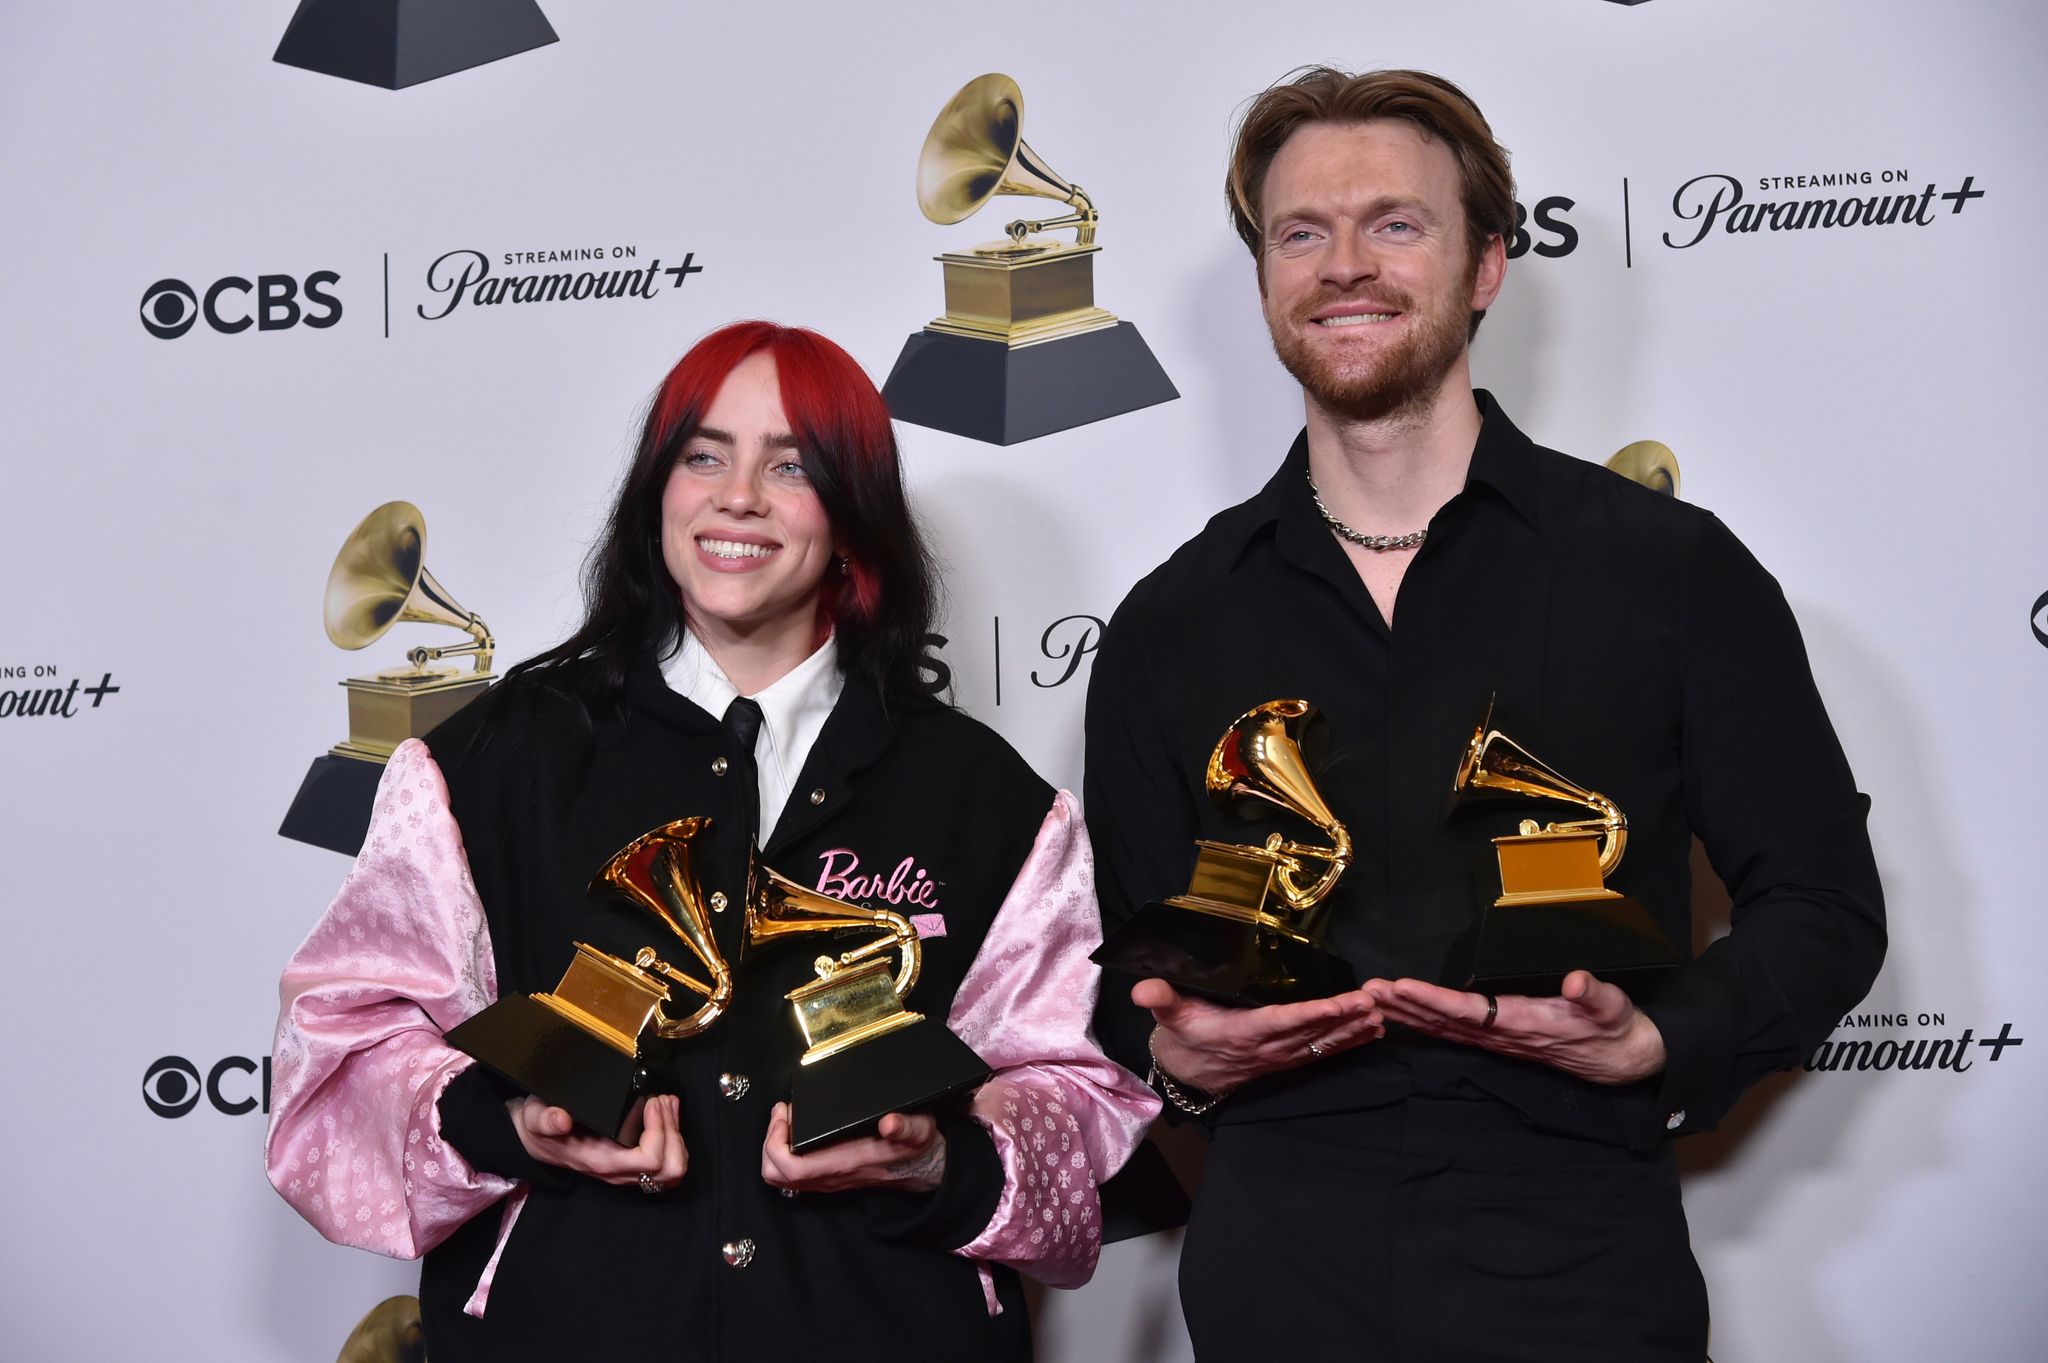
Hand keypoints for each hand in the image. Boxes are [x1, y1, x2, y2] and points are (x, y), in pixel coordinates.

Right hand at [507, 1093, 687, 1189]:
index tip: (652, 1102)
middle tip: (661, 1101)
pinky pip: (666, 1161)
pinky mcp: (632, 1163)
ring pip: (672, 1169)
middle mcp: (618, 1172)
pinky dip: (673, 1136)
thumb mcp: (535, 1117)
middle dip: (673, 1132)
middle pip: (669, 1168)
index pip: (649, 1160)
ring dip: (676, 1135)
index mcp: (601, 1161)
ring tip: (666, 1103)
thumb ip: (545, 1119)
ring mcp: (627, 1171)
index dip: (659, 1131)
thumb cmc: (538, 1127)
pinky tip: (666, 1111)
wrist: (534, 1138)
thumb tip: (561, 1119)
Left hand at [760, 1102, 946, 1193]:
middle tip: (783, 1113)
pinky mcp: (829, 1177)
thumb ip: (905, 1126)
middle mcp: (831, 1177)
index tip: (784, 1114)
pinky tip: (799, 1130)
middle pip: (775, 1174)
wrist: (926, 1170)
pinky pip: (792, 1174)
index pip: (791, 1169)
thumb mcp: (919, 1130)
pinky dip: (785, 1152)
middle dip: (769, 1141)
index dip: (776, 1142)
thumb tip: (889, 1122)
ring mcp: (827, 1180)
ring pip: (780, 1176)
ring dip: (775, 1147)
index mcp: (845, 1164)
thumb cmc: (918, 1148)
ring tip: (788, 1119)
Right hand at [1135, 978, 1383, 1098]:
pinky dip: (1349, 1043)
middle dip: (1343, 1019)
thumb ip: (1160, 999)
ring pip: (1322, 1044)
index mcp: (1240, 1033)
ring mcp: (1280, 1057)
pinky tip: (1373, 1033)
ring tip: (1381, 1017)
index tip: (1337, 1004)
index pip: (1280, 1022)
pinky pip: (1322, 1052)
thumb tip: (1143, 990)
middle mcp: (1266, 1048)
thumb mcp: (1168, 1014)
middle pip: (1310, 1033)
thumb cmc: (1183, 1032)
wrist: (1190, 1071)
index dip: (1310, 1015)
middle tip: (1374, 1003)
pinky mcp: (1288, 1060)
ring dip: (1353, 1032)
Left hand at [1362, 970, 1666, 1084]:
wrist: (1624, 1060)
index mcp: (1525, 1024)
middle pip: (1444, 1022)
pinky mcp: (1500, 1041)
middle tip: (1367, 990)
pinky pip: (1454, 1033)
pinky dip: (1425, 1023)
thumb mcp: (1614, 1007)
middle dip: (1404, 1006)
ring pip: (1444, 1029)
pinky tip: (1403, 1016)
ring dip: (1407, 1014)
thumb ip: (1596, 993)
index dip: (1433, 1000)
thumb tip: (1577, 980)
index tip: (1402, 987)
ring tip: (1373, 997)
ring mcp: (1499, 1041)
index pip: (1470, 1011)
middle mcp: (1504, 1036)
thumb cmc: (1615, 1028)